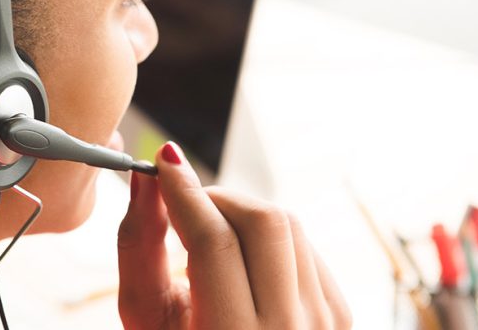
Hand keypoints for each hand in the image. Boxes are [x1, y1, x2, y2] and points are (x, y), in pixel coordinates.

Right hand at [116, 142, 350, 328]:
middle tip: (183, 207)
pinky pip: (305, 249)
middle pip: (263, 222)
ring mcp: (324, 324)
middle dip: (216, 198)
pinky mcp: (339, 315)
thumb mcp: (145, 320)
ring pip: (290, 227)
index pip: (214, 241)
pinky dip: (267, 241)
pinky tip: (240, 266)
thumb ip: (139, 248)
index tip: (164, 163)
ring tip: (207, 240)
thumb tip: (147, 180)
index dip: (185, 192)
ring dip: (241, 215)